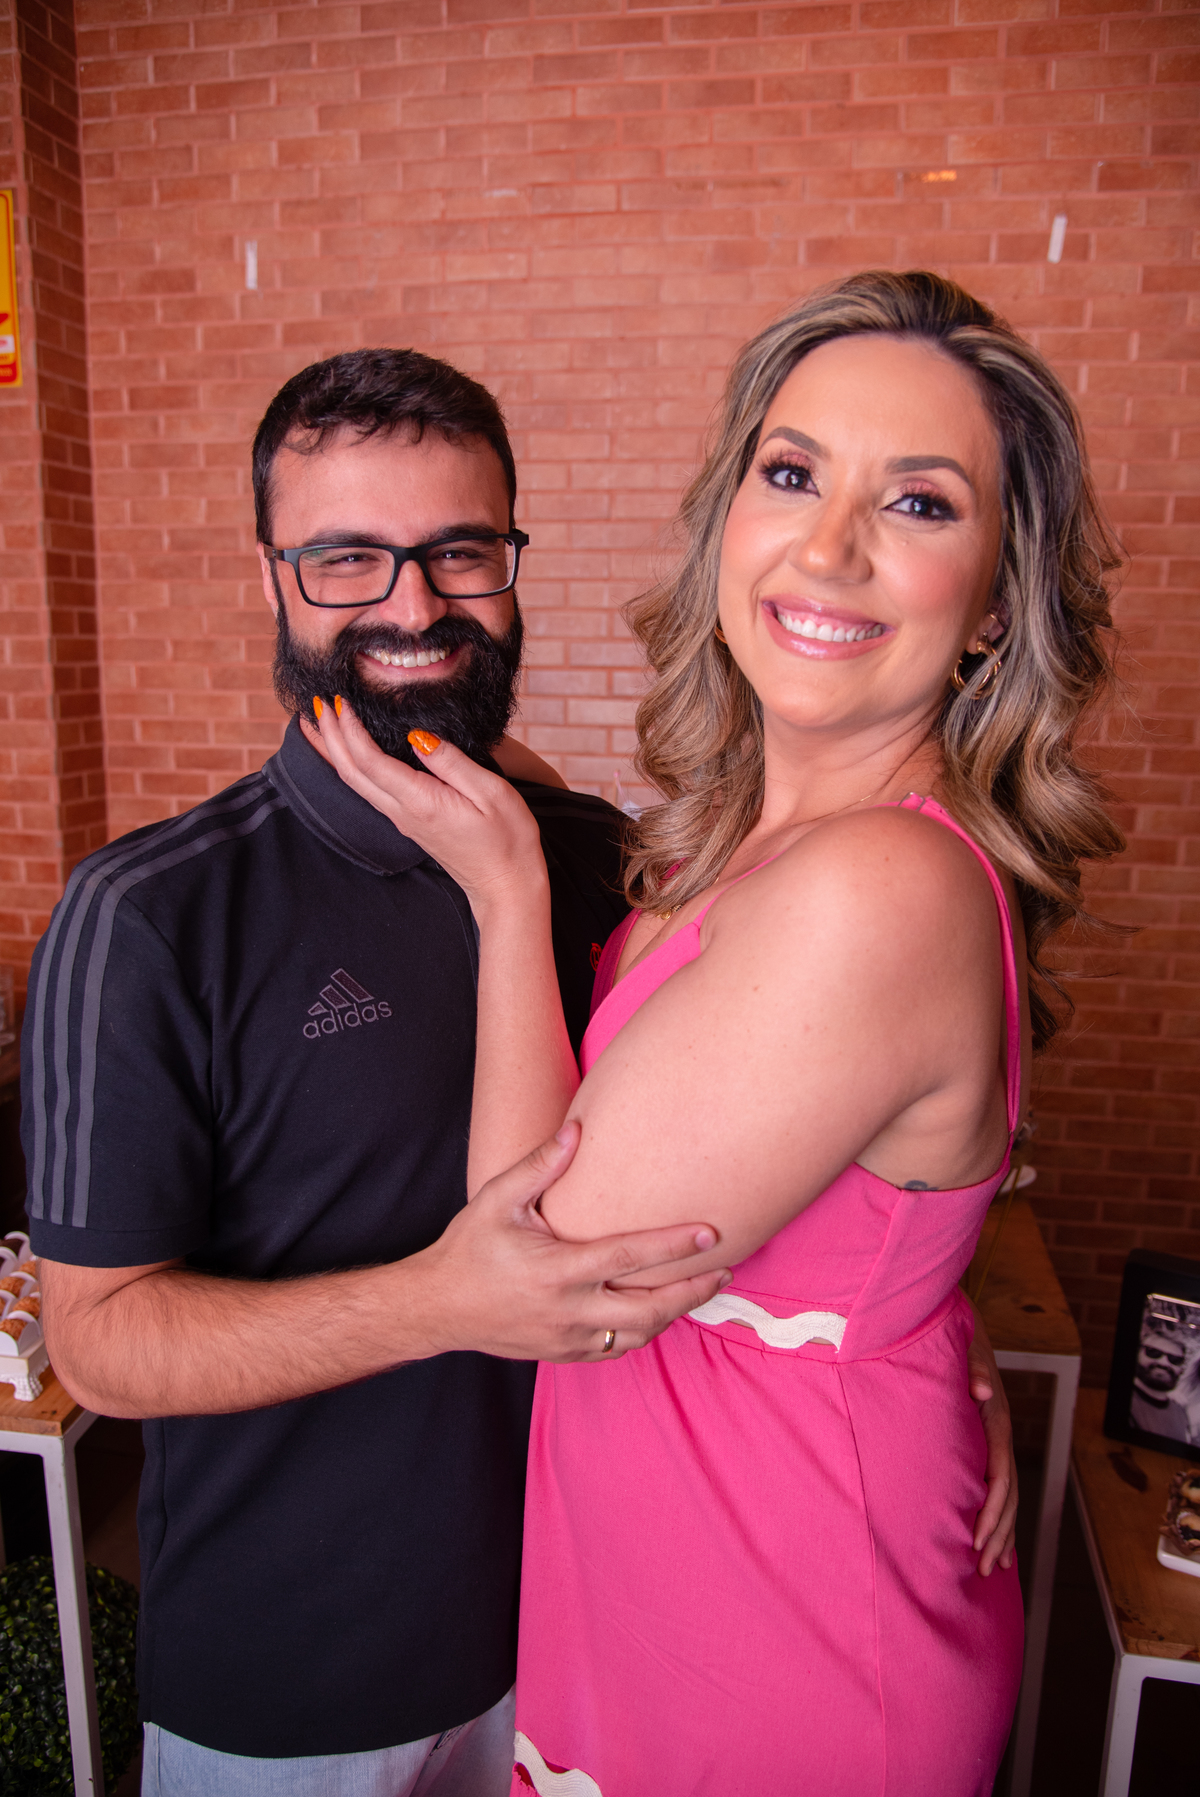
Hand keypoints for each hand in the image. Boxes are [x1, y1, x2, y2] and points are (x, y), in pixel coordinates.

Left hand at [308, 699, 544, 915]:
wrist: (506, 888)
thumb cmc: (508, 841)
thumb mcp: (492, 793)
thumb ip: (453, 762)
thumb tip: (419, 735)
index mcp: (421, 802)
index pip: (371, 761)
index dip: (351, 729)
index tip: (340, 700)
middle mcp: (403, 813)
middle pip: (352, 772)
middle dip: (330, 736)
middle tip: (317, 702)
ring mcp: (403, 820)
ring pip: (355, 782)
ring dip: (335, 750)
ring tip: (320, 723)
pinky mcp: (409, 823)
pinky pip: (369, 790)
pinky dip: (351, 765)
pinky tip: (350, 753)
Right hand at [417, 1122, 731, 1361]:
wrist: (438, 1307)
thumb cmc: (469, 1248)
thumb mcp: (497, 1199)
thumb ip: (541, 1165)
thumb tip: (577, 1129)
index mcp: (555, 1269)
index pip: (628, 1256)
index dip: (673, 1245)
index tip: (710, 1233)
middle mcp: (567, 1309)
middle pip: (647, 1308)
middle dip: (691, 1292)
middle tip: (723, 1271)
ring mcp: (566, 1337)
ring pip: (636, 1334)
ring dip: (673, 1314)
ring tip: (700, 1289)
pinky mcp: (563, 1353)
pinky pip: (615, 1348)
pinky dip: (642, 1330)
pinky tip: (657, 1311)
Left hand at [967, 1312, 1017, 1575]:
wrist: (961, 1325)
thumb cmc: (957, 1340)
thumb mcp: (964, 1347)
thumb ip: (972, 1367)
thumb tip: (982, 1388)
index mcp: (995, 1419)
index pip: (1001, 1473)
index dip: (993, 1508)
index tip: (979, 1538)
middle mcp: (1000, 1435)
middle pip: (1008, 1494)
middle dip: (999, 1533)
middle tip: (985, 1569)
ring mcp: (995, 1443)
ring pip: (1007, 1497)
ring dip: (1002, 1533)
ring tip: (992, 1568)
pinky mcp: (985, 1445)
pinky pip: (998, 1488)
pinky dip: (1000, 1518)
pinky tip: (997, 1545)